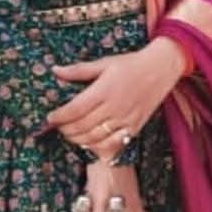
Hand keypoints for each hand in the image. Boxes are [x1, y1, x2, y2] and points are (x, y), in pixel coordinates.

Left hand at [47, 36, 184, 158]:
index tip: (50, 118)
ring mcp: (124, 120)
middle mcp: (113, 107)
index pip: (74, 110)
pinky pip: (112, 144)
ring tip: (70, 135)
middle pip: (81, 126)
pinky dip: (98, 147)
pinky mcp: (133, 128)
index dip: (59, 117)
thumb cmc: (131, 64)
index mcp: (103, 90)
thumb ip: (78, 70)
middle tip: (58, 127)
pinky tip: (89, 143)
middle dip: (65, 130)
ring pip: (94, 138)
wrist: (161, 69)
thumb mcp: (104, 63)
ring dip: (78, 140)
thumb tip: (55, 71)